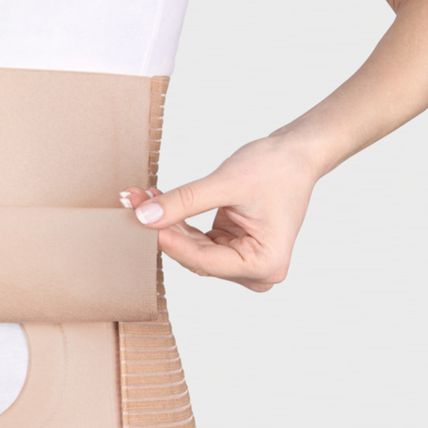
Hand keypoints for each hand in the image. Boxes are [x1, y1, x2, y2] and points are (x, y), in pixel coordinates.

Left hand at [120, 136, 318, 291]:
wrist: (295, 156)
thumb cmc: (276, 169)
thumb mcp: (226, 183)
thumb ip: (185, 202)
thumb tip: (146, 217)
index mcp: (263, 264)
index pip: (204, 260)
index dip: (170, 241)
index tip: (142, 221)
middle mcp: (255, 272)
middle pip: (195, 257)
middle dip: (164, 228)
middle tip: (133, 202)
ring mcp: (243, 263)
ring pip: (191, 249)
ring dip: (167, 223)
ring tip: (141, 197)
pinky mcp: (231, 250)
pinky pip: (196, 240)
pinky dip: (178, 221)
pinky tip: (157, 201)